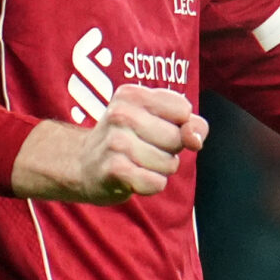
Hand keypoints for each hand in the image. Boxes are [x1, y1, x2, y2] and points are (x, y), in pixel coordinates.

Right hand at [11, 84, 208, 203]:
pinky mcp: (114, 170)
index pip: (183, 110)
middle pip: (177, 138)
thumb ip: (190, 123)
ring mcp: (115, 142)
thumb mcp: (158, 120)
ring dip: (159, 170)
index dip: (179, 125)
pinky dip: (151, 185)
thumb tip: (196, 138)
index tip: (157, 128)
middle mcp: (121, 113)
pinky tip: (133, 178)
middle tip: (143, 149)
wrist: (83, 165)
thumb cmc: (130, 140)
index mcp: (133, 94)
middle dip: (169, 151)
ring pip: (169, 164)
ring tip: (136, 163)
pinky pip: (156, 183)